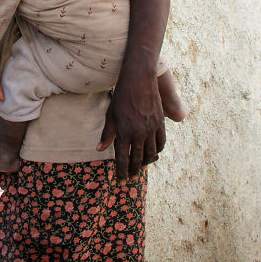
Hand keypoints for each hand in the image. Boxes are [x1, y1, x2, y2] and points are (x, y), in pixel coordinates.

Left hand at [98, 65, 165, 179]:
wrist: (139, 80)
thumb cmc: (121, 97)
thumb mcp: (110, 115)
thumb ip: (107, 134)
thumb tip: (100, 149)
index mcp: (124, 133)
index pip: (122, 159)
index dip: (122, 172)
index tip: (121, 180)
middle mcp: (138, 133)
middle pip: (137, 159)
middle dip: (133, 171)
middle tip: (131, 178)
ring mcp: (151, 129)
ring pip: (150, 153)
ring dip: (145, 162)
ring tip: (141, 167)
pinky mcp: (160, 123)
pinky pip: (161, 143)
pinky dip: (157, 151)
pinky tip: (153, 153)